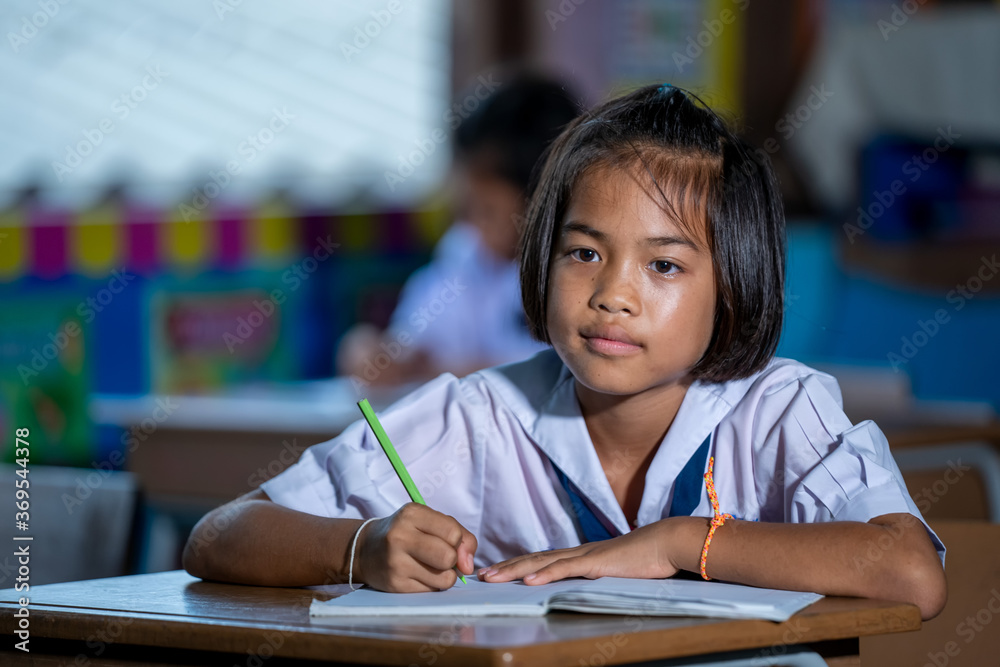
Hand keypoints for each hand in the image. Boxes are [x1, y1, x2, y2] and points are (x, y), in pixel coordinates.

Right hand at [356, 503, 477, 592]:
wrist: (365, 550)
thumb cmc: (407, 533)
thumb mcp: (430, 521)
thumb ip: (460, 536)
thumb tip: (469, 566)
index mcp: (412, 514)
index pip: (453, 533)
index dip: (459, 542)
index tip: (451, 543)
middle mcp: (400, 536)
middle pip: (448, 557)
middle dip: (453, 560)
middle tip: (442, 557)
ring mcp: (396, 562)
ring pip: (444, 579)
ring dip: (445, 576)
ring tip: (431, 567)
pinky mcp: (395, 585)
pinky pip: (431, 591)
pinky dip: (432, 585)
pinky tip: (419, 575)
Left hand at [478, 521, 680, 584]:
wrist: (668, 542)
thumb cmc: (647, 558)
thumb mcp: (617, 571)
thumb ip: (600, 576)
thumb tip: (586, 586)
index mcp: (581, 556)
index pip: (541, 560)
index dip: (517, 565)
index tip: (496, 572)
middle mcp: (578, 553)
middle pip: (533, 559)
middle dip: (505, 567)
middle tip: (480, 574)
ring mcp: (585, 556)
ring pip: (542, 562)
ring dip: (514, 570)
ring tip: (492, 577)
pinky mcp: (596, 563)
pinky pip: (566, 569)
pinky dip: (545, 574)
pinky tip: (528, 580)